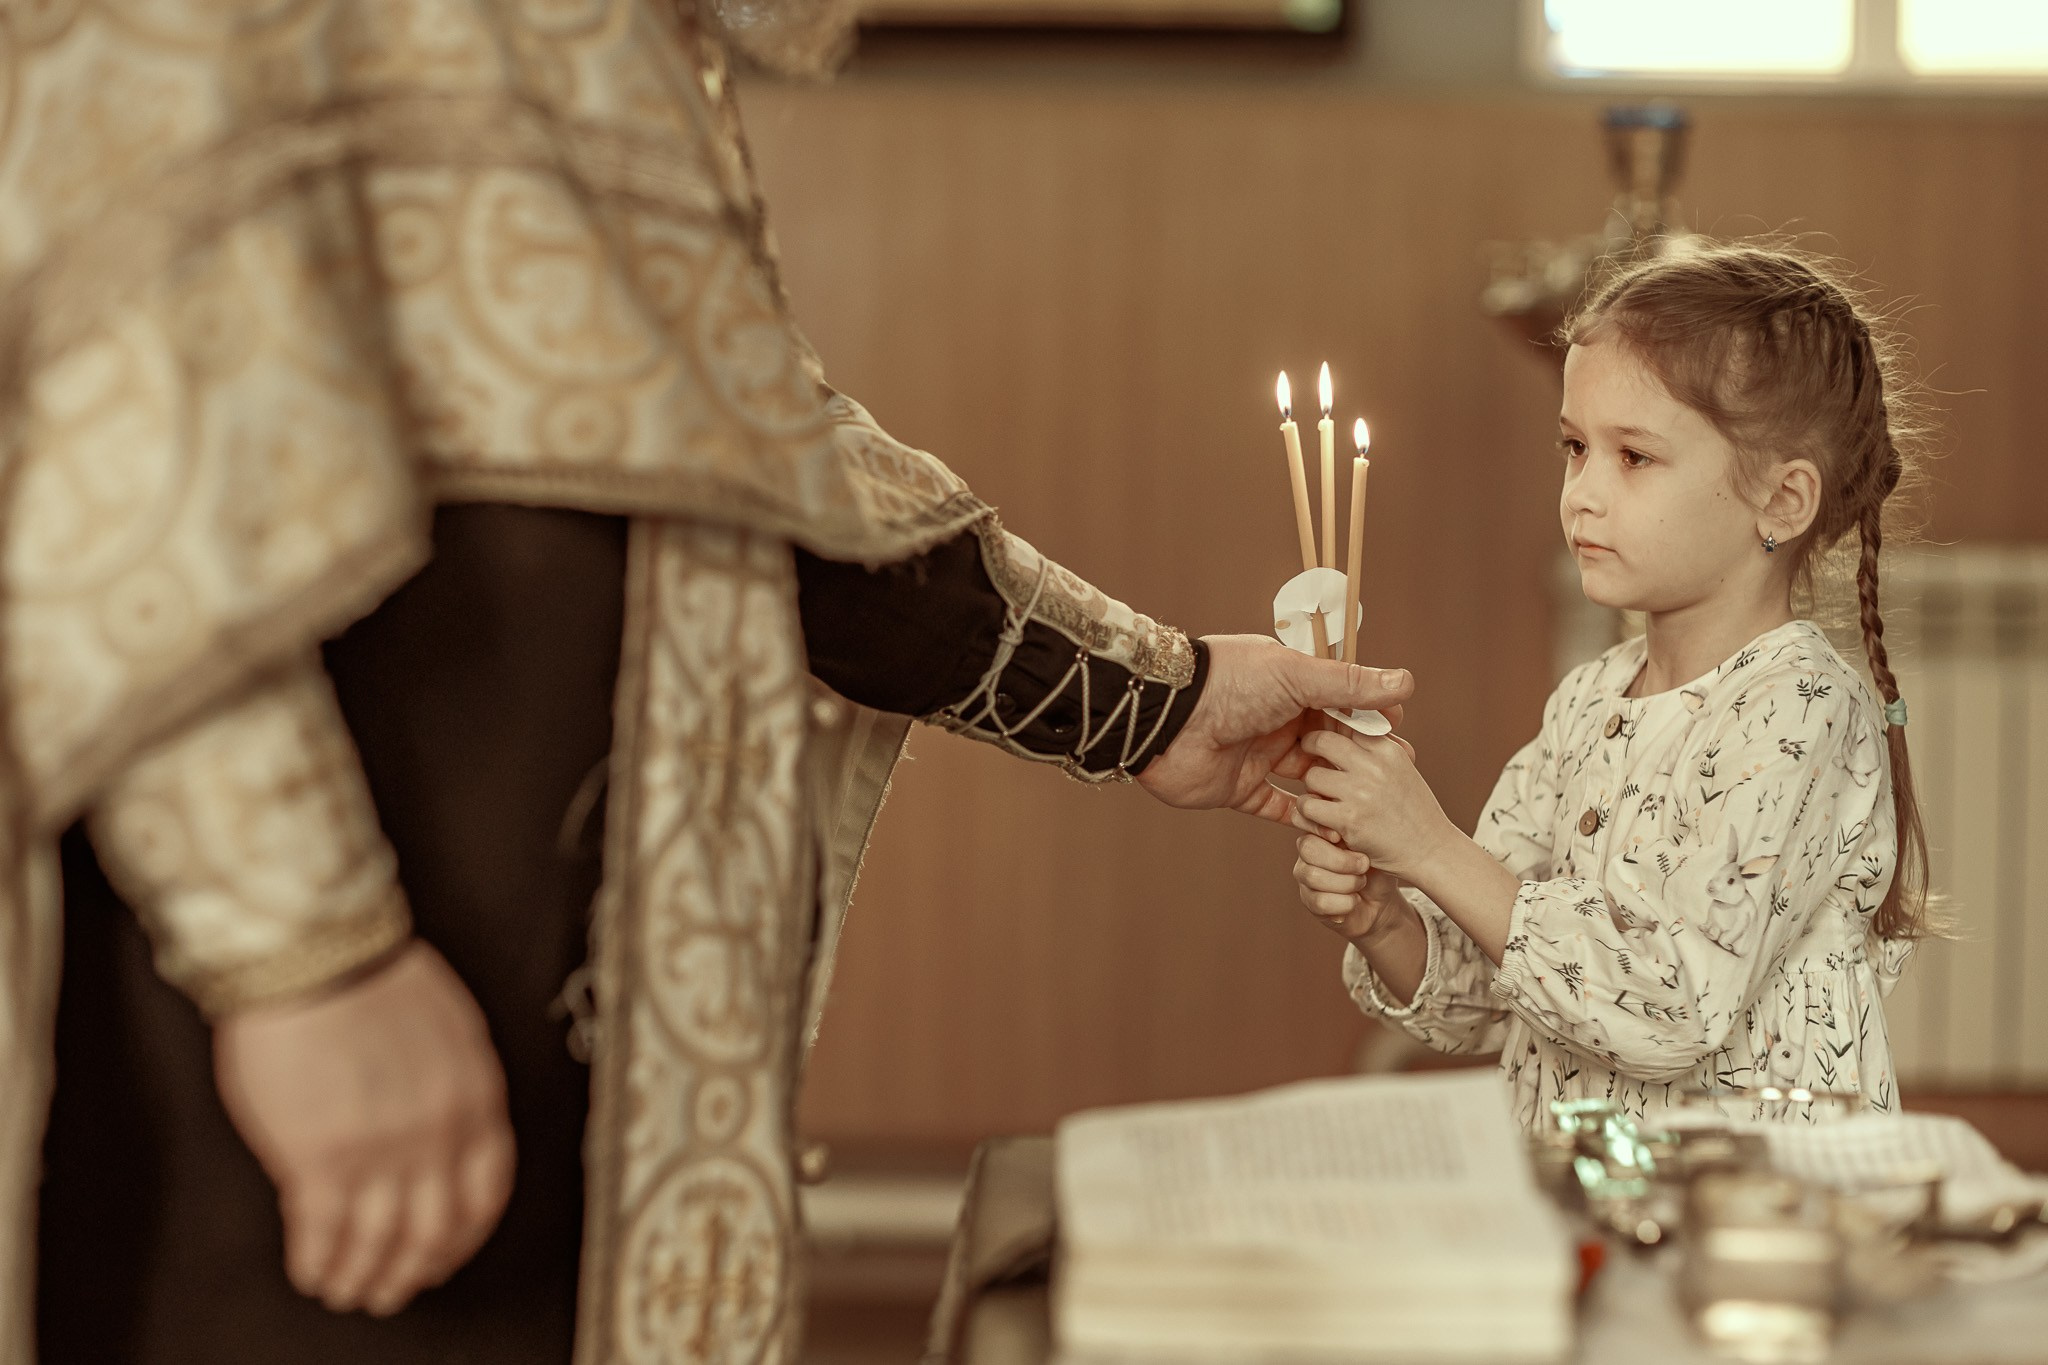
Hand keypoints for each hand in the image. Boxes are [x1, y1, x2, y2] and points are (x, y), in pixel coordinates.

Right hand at [213, 940, 515, 1316]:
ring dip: (362, 1277)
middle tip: (394, 1288)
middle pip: (435, 1231)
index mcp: (475, 1098)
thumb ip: (453, 1087)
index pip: (486, 1191)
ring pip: (380, 1244)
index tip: (446, 1253)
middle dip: (413, 1271)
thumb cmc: (372, 977)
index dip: (465, 1235)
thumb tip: (444, 1131)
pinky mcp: (316, 1160)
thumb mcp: (448, 1029)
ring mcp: (379, 1151)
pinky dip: (318, 1263)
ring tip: (346, 1290)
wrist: (314, 954)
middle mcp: (436, 1134)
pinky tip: (310, 1270)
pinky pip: (323, 1235)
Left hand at [1136, 635, 1411, 821]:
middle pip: (1328, 746)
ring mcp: (1257, 756)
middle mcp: (1276, 720)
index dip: (1370, 723)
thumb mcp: (1295, 676)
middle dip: (1359, 765)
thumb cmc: (1228, 684)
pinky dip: (1303, 822)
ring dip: (1335, 795)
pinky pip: (1278, 810)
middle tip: (1396, 783)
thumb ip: (1348, 684)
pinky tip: (1333, 834)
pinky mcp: (1239, 790)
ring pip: (1308, 781)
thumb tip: (1404, 682)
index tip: (1400, 740)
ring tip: (1369, 813)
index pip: (1340, 706)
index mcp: (1289, 686)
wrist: (1165, 720)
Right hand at [1291, 818, 1407, 939]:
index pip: (1305, 820)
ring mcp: (1305, 878)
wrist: (1381, 900)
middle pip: (1308, 849)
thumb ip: (1354, 832)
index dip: (1319, 828)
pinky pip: (1320, 902)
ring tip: (1361, 883)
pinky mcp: (1309, 902)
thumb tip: (1341, 828)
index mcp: (1320, 832)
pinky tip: (1353, 900)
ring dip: (1347, 883)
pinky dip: (1345, 903)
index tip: (1339, 837)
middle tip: (1364, 865)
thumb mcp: (1371, 845)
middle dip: (1342, 860)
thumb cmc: (1375, 868)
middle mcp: (1307, 853)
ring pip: (1314, 877)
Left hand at [1296, 726, 1454, 877]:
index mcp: (1388, 750)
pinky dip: (1310, 814)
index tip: (1325, 741)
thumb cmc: (1412, 811)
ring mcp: (1362, 792)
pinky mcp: (1349, 819)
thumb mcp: (1399, 769)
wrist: (1430, 850)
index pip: (1347, 722)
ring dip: (1312, 788)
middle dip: (1311, 749)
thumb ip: (1373, 750)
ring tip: (1324, 798)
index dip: (1330, 729)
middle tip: (1311, 761)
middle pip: (1322, 741)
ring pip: (1312, 776)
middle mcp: (1375, 766)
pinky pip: (1309, 806)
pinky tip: (1323, 820)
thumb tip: (1343, 723)